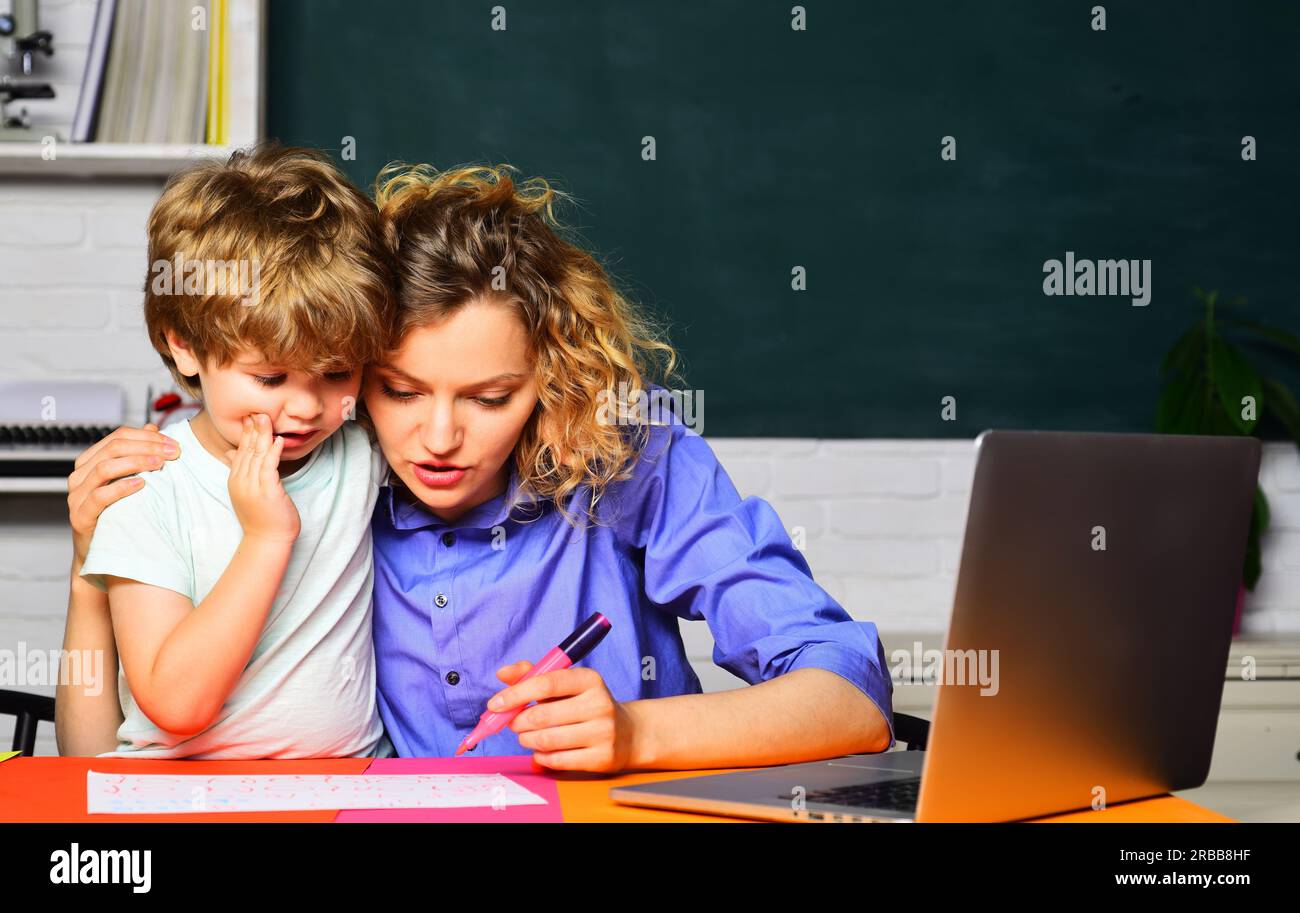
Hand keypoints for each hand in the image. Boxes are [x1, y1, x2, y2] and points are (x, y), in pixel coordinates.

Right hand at [68, 423, 179, 565]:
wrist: (105, 553)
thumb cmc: (119, 514)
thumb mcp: (129, 480)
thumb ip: (137, 453)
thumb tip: (152, 427)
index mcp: (90, 462)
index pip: (117, 437)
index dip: (147, 436)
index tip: (173, 443)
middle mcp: (80, 476)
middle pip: (113, 448)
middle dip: (147, 446)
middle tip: (173, 452)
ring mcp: (77, 496)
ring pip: (104, 468)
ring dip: (136, 462)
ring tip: (161, 464)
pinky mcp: (80, 516)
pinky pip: (99, 496)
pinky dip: (121, 487)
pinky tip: (142, 484)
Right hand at [224, 414, 299, 543]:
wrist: (267, 540)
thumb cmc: (261, 517)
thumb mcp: (246, 491)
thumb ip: (240, 471)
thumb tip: (230, 453)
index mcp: (236, 479)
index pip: (240, 451)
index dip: (246, 433)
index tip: (250, 416)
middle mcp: (241, 481)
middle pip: (247, 450)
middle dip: (253, 429)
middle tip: (257, 410)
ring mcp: (253, 486)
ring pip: (257, 455)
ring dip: (262, 435)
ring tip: (266, 418)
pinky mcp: (267, 491)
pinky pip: (269, 467)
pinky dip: (273, 452)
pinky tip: (277, 440)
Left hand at [490, 660, 636, 772]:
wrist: (627, 734)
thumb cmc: (585, 705)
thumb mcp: (565, 685)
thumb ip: (533, 676)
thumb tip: (502, 674)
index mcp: (589, 679)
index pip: (546, 683)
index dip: (516, 694)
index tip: (495, 704)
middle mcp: (599, 704)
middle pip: (542, 716)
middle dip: (518, 722)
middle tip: (513, 723)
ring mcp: (603, 732)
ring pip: (546, 740)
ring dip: (526, 740)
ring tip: (526, 737)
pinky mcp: (602, 758)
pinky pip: (556, 760)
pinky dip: (540, 757)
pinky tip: (542, 751)